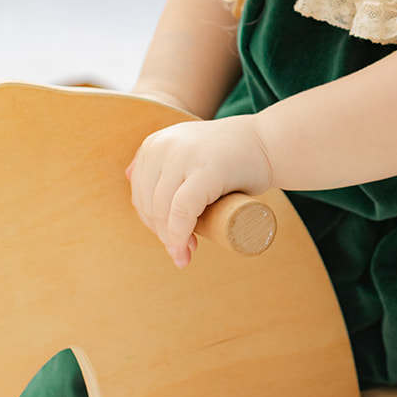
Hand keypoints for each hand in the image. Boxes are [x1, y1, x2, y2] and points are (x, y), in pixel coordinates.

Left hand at [126, 117, 271, 267]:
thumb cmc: (229, 153)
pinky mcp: (205, 170)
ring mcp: (183, 156)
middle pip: (149, 204)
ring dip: (170, 240)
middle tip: (181, 251)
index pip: (140, 193)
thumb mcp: (186, 147)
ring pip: (162, 211)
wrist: (268, 142)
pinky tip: (184, 250)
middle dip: (161, 234)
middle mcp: (163, 146)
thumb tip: (128, 175)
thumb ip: (161, 157)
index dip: (151, 222)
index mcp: (155, 143)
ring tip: (185, 254)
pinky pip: (182, 211)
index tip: (170, 239)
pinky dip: (179, 235)